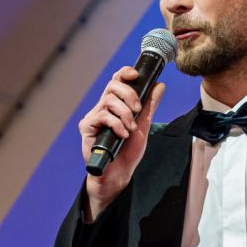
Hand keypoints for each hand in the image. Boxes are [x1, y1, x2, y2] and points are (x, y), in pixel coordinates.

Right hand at [78, 65, 164, 219]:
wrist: (119, 174)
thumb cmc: (128, 151)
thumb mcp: (144, 125)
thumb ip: (150, 106)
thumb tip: (159, 85)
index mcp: (115, 105)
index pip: (117, 81)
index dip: (124, 73)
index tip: (136, 75)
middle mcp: (102, 107)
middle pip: (112, 85)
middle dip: (129, 95)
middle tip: (138, 111)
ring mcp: (94, 116)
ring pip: (109, 100)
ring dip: (125, 114)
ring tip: (130, 129)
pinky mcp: (87, 127)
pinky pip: (102, 116)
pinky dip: (116, 124)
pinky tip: (122, 135)